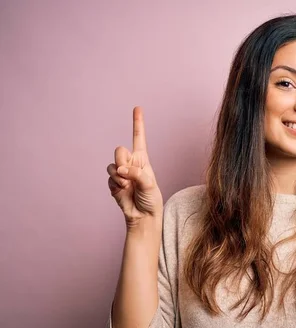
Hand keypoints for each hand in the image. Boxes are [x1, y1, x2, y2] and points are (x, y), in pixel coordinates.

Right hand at [107, 106, 162, 227]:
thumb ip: (136, 174)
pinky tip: (123, 192)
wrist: (143, 216)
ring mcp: (121, 173)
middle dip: (123, 163)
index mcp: (142, 159)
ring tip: (128, 187)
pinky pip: (109, 178)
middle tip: (130, 176)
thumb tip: (120, 170)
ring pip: (112, 165)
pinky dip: (115, 185)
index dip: (137, 123)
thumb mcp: (149, 184)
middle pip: (119, 151)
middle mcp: (130, 163)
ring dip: (119, 177)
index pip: (139, 138)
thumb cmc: (151, 199)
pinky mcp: (113, 183)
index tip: (137, 108)